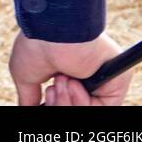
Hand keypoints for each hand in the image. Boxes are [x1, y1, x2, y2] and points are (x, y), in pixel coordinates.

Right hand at [9, 31, 132, 105]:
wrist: (50, 31)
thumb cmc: (35, 46)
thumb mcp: (26, 75)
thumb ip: (30, 95)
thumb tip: (27, 108)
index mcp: (67, 73)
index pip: (66, 101)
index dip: (55, 103)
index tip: (46, 94)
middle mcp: (86, 77)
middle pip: (76, 107)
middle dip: (60, 104)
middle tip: (51, 89)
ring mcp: (102, 80)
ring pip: (88, 109)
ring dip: (69, 102)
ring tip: (61, 81)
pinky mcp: (116, 83)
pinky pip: (104, 108)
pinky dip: (85, 103)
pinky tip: (74, 84)